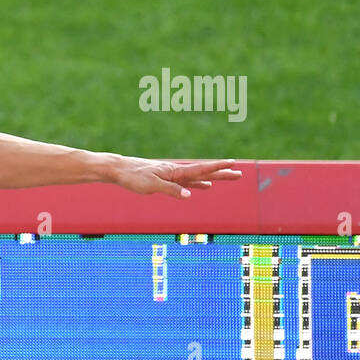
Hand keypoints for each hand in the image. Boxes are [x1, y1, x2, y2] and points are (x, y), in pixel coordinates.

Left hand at [112, 156, 241, 198]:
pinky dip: (198, 184)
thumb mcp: (151, 186)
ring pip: (198, 177)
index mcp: (175, 171)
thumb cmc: (133, 177)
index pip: (200, 170)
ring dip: (214, 177)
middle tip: (240, 173)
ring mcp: (173, 175)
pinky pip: (187, 182)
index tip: (233, 163)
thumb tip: (190, 195)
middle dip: (222, 173)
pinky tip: (204, 186)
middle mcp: (176, 171)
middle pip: (204, 172)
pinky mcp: (167, 179)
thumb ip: (171, 190)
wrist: (119, 170)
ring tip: (229, 177)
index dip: (217, 167)